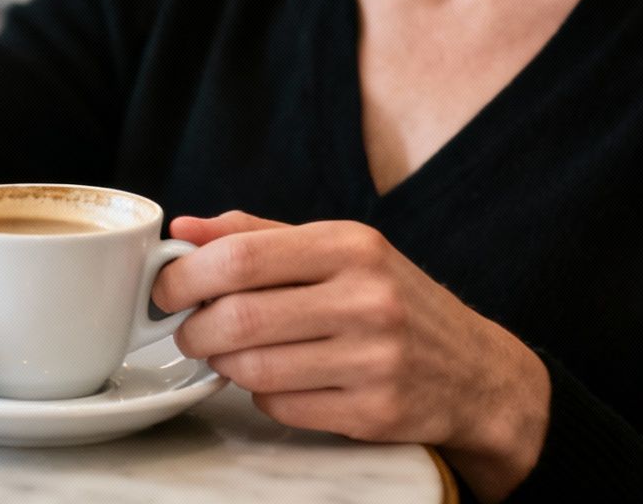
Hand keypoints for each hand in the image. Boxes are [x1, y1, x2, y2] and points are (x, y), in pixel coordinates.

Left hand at [151, 211, 549, 500]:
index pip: (241, 257)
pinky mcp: (374, 413)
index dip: (186, 276)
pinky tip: (278, 379)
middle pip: (239, 318)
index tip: (166, 289)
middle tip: (188, 330)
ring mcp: (374, 361)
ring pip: (253, 369)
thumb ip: (260, 235)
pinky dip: (263, 396)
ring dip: (223, 365)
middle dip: (194, 329)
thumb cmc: (395, 302)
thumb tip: (185, 228)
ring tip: (229, 353)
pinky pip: (281, 407)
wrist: (477, 372)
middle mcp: (367, 299)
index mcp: (352, 245)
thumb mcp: (340, 249)